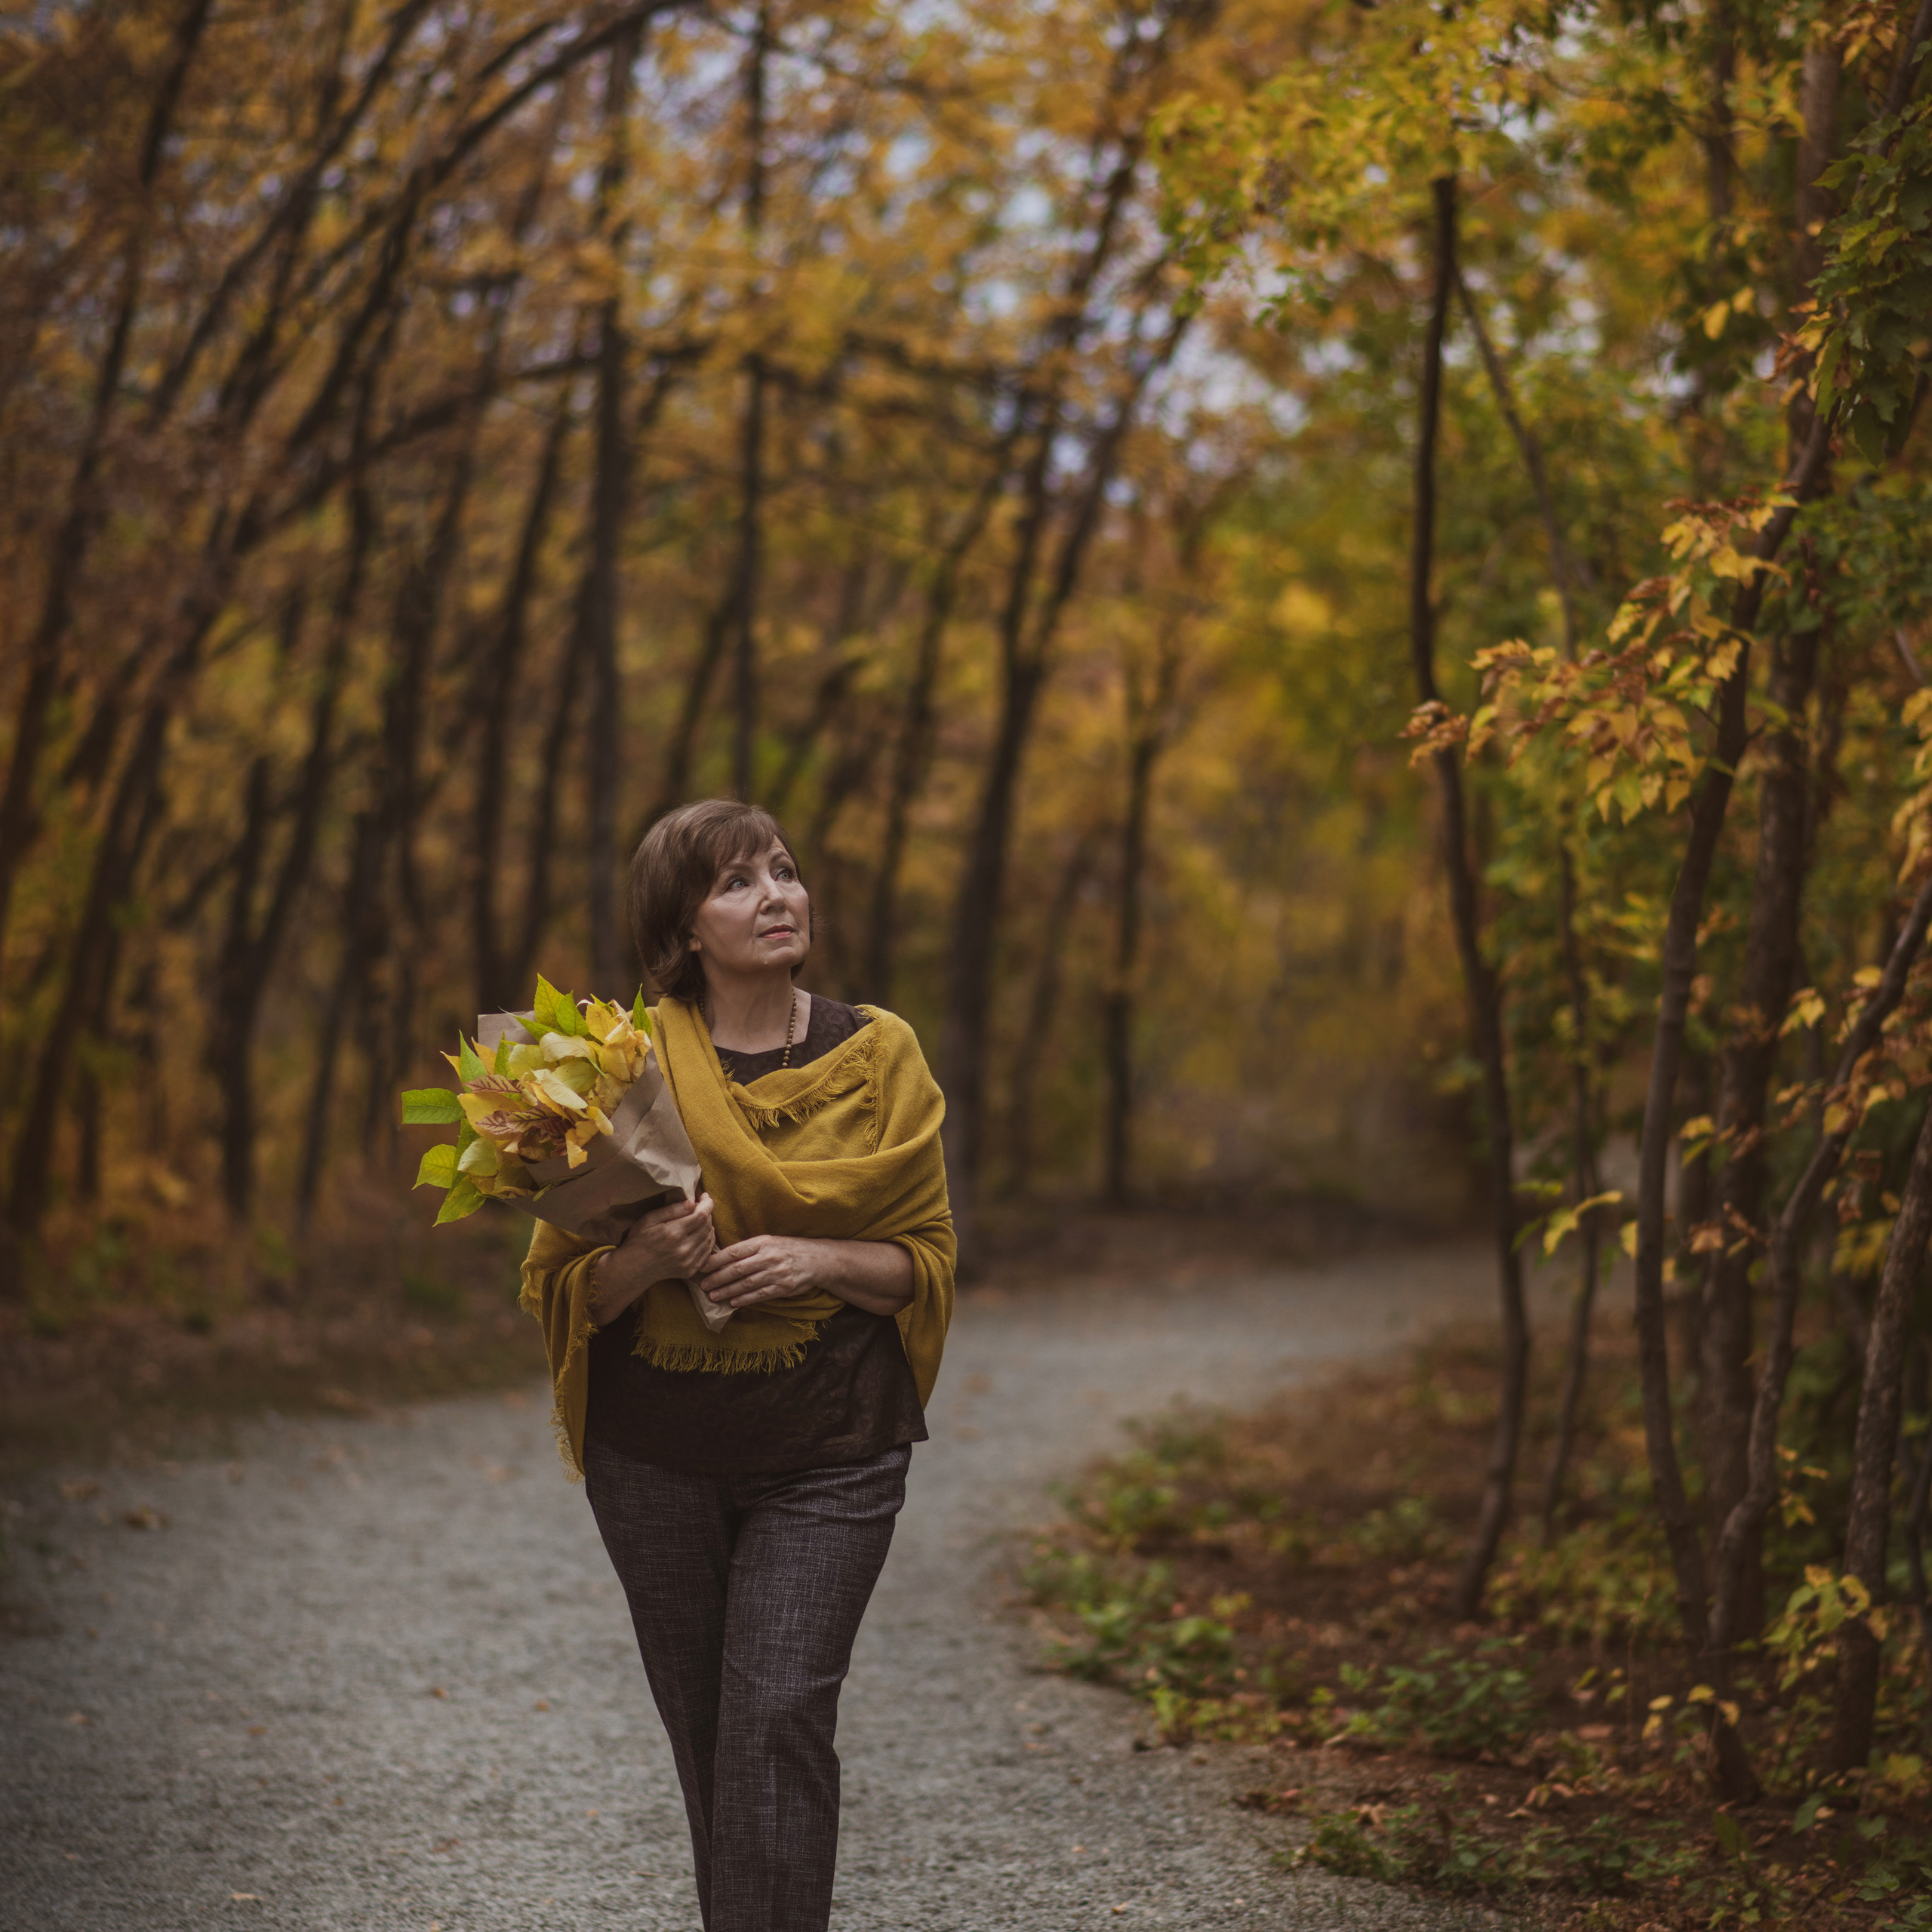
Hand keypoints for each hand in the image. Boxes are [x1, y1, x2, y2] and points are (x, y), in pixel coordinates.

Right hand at [592, 1193, 714, 1320]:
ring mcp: (689, 1262)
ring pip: (709, 1238)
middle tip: (700, 1206)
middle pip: (707, 1226)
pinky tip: (701, 1234)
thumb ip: (671, 1210)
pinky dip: (708, 1240)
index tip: (704, 1196)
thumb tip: (691, 1203)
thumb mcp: (649, 1219)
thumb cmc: (639, 1240)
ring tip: (700, 1219)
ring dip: (708, 1226)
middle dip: (707, 1212)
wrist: (634, 1269)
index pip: (701, 1215)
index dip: (707, 1203)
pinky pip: (708, 1252)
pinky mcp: (691, 1270)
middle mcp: (684, 1249)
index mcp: (674, 1233)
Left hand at [698, 1234, 822, 1309]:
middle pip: (737, 1269)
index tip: (702, 1267)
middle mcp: (769, 1256)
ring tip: (713, 1296)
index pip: (734, 1251)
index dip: (716, 1260)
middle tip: (703, 1285)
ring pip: (746, 1284)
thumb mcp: (770, 1241)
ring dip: (727, 1291)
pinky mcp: (783, 1287)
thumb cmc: (789, 1249)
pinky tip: (732, 1302)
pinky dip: (744, 1299)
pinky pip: (759, 1295)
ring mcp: (776, 1273)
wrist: (818, 1259)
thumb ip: (750, 1249)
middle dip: (717, 1278)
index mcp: (763, 1242)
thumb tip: (722, 1258)